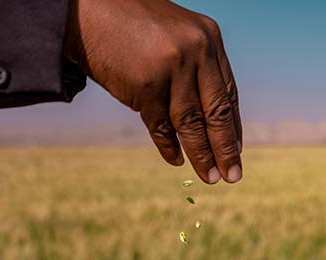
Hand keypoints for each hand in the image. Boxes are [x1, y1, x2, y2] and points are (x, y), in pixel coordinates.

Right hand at [64, 0, 242, 183]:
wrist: (89, 11)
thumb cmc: (133, 26)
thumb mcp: (176, 38)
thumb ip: (196, 70)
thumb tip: (211, 121)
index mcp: (209, 40)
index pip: (228, 94)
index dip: (233, 128)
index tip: (237, 152)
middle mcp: (196, 52)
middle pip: (216, 112)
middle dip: (225, 148)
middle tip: (232, 176)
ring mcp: (171, 68)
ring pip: (191, 123)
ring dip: (201, 155)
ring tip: (210, 177)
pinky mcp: (145, 85)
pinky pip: (161, 126)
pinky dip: (168, 146)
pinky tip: (176, 161)